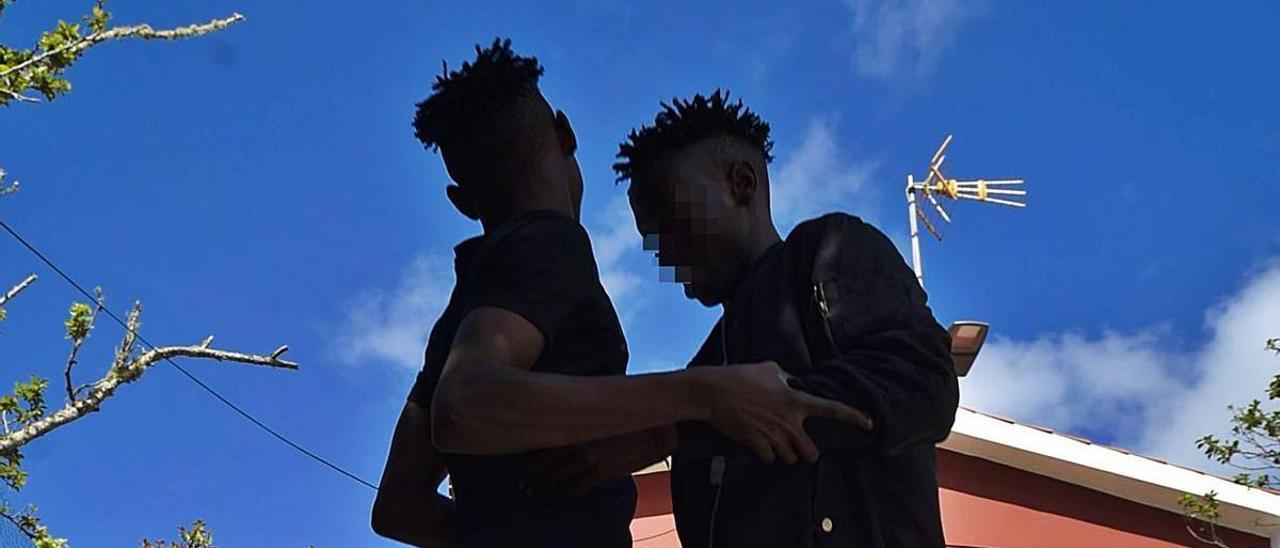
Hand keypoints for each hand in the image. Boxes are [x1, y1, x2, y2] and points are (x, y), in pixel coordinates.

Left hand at [521, 428, 673, 501]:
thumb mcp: (605, 410)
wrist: (658, 430)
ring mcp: (590, 458)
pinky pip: (576, 489)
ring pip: (557, 478)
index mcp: (578, 424)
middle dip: (532, 476)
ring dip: (542, 488)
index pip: (545, 438)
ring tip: (533, 494)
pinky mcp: (603, 473)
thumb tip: (574, 415)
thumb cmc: (632, 417)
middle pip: (546, 462)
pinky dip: (563, 497)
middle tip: (523, 485)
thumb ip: (586, 416)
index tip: (524, 460)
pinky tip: (555, 500)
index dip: (532, 452)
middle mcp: (579, 441)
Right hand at [697, 361, 872, 464]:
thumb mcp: (769, 369)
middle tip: (797, 443)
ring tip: (774, 440)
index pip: (831, 409)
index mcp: (795, 400)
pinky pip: (769, 459)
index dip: (853, 417)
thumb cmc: (740, 376)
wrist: (713, 392)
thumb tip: (794, 383)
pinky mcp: (756, 444)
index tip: (869, 424)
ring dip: (784, 453)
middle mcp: (788, 422)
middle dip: (806, 451)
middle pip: (811, 453)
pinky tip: (758, 442)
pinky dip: (766, 454)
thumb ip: (788, 378)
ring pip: (790, 459)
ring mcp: (772, 435)